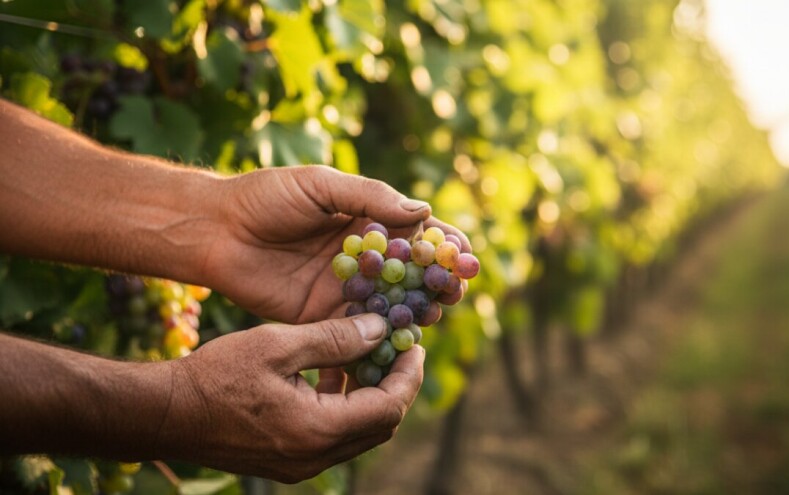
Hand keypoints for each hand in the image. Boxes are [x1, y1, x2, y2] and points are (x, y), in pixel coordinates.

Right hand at [158, 313, 422, 482]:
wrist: (166, 414)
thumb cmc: (217, 375)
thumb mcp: (278, 344)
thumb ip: (334, 339)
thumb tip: (380, 329)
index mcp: (319, 430)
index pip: (389, 407)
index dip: (408, 374)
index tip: (414, 344)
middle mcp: (316, 457)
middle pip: (380, 424)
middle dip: (394, 384)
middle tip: (396, 347)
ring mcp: (302, 465)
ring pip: (359, 432)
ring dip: (369, 395)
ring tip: (364, 354)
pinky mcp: (288, 462)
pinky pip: (333, 437)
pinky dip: (343, 407)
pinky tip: (329, 374)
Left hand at [203, 165, 469, 322]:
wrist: (215, 232)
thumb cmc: (266, 198)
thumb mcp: (320, 186)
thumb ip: (369, 197)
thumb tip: (424, 211)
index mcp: (368, 220)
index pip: (418, 233)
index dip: (444, 245)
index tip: (465, 255)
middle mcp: (365, 257)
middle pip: (414, 272)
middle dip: (441, 280)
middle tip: (458, 288)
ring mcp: (347, 289)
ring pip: (394, 302)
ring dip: (420, 307)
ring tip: (438, 309)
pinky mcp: (325, 316)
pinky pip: (361, 328)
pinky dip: (385, 334)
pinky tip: (405, 337)